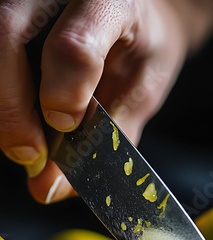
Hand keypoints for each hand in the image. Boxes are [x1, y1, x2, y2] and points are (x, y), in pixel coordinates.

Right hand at [0, 0, 205, 202]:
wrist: (137, 13)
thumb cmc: (141, 49)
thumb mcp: (139, 93)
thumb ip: (102, 141)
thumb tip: (47, 188)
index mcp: (112, 2)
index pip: (76, 46)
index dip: (64, 96)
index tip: (67, 127)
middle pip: (8, 34)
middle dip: (10, 108)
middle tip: (30, 155)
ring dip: (1, 105)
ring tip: (27, 138)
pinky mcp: (10, 12)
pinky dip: (0, 97)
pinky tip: (19, 115)